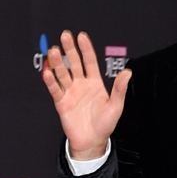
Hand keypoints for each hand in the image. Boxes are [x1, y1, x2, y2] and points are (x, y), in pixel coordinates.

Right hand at [42, 31, 131, 159]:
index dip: (86, 49)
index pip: (90, 62)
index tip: (82, 36)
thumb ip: (119, 89)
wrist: (92, 141)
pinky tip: (48, 72)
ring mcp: (70, 92)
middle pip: (74, 63)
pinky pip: (55, 89)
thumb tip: (128, 73)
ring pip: (62, 74)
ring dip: (58, 62)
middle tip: (65, 36)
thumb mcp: (116, 106)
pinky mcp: (61, 102)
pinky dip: (51, 81)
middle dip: (70, 50)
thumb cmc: (105, 124)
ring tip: (54, 51)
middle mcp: (81, 85)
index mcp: (95, 83)